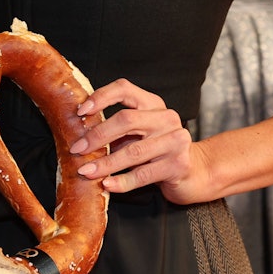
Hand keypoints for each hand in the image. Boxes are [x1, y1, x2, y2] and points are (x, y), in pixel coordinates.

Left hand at [70, 78, 211, 203]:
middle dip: (98, 136)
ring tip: (86, 171)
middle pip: (126, 120)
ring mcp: (175, 141)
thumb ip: (116, 130)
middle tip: (77, 149)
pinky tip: (107, 184)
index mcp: (152, 103)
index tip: (80, 112)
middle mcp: (166, 118)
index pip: (124, 89)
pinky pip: (143, 175)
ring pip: (133, 151)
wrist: (195, 171)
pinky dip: (122, 181)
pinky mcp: (178, 165)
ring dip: (106, 163)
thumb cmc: (156, 150)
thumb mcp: (138, 133)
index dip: (101, 97)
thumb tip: (80, 135)